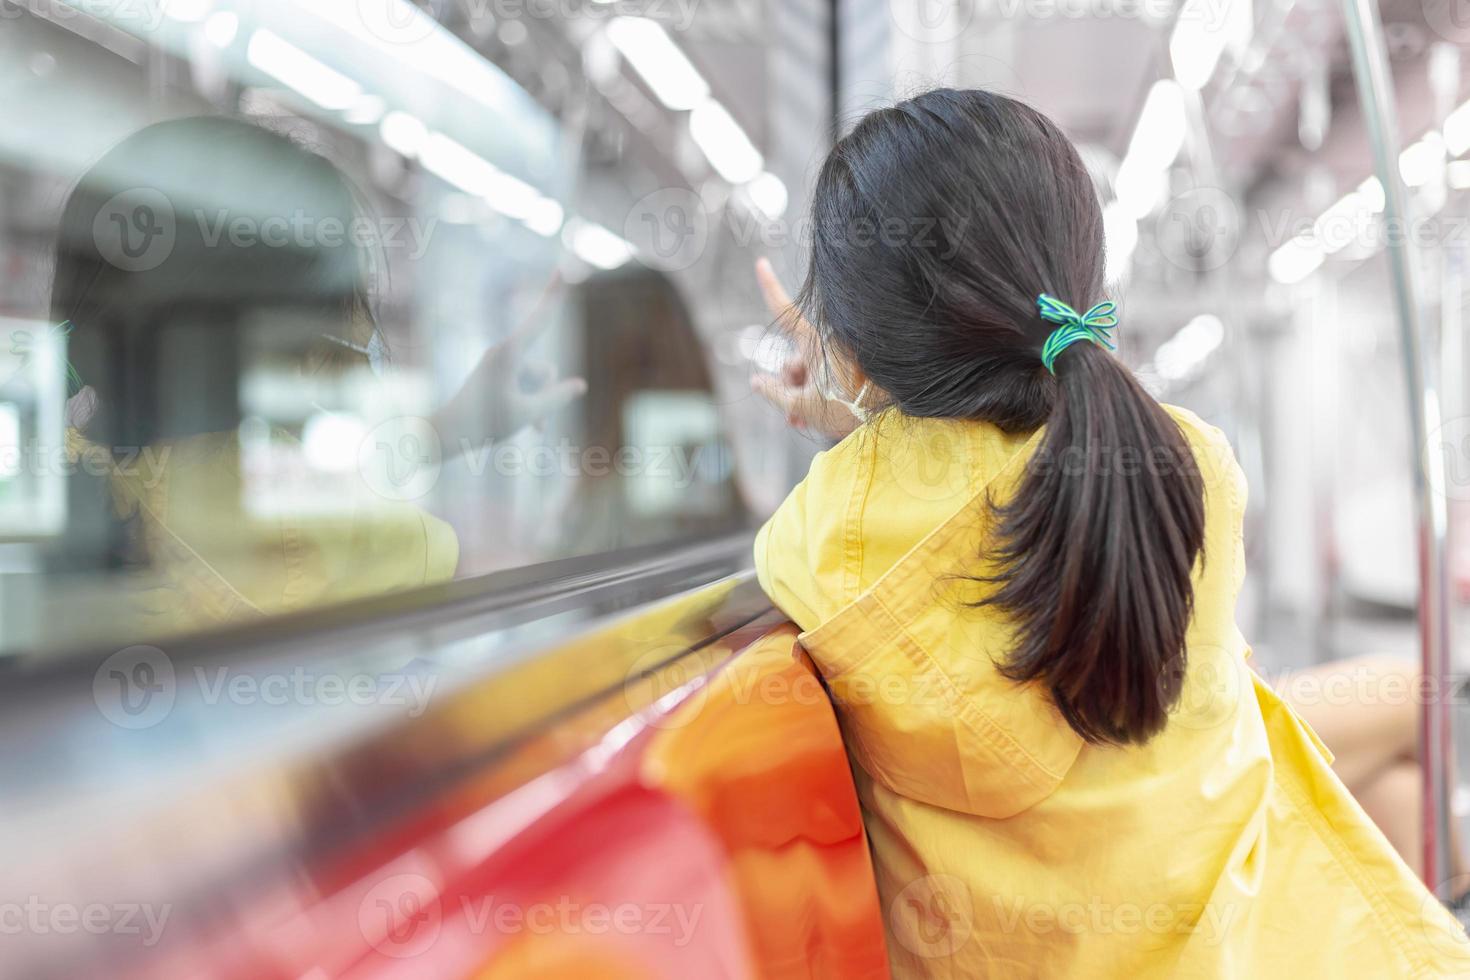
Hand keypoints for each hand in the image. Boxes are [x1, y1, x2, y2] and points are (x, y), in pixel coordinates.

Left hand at [431, 278, 586, 452]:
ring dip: (539, 405)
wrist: (446, 433)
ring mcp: (500, 367)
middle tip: (534, 420)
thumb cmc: (485, 422)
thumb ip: (558, 397)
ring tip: (529, 428)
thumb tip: (580, 385)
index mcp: (509, 353)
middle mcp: (504, 354)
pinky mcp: (497, 379)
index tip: (563, 268)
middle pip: (544, 370)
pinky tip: (533, 429)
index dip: (555, 294)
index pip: (541, 318)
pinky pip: (525, 389)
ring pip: (536, 383)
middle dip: (547, 393)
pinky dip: (531, 407)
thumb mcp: (528, 413)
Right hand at [751, 258, 860, 440]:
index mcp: (814, 342)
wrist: (888, 415)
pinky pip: (824, 380)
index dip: (769, 287)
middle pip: (793, 360)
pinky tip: (810, 420)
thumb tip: (757, 381)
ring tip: (801, 422)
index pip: (784, 311)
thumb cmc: (847, 408)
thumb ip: (774, 393)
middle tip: (790, 414)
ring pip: (808, 374)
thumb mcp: (801, 406)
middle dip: (786, 387)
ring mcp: (839, 357)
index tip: (761, 262)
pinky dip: (815, 398)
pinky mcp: (850, 370)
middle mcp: (826, 344)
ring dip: (799, 398)